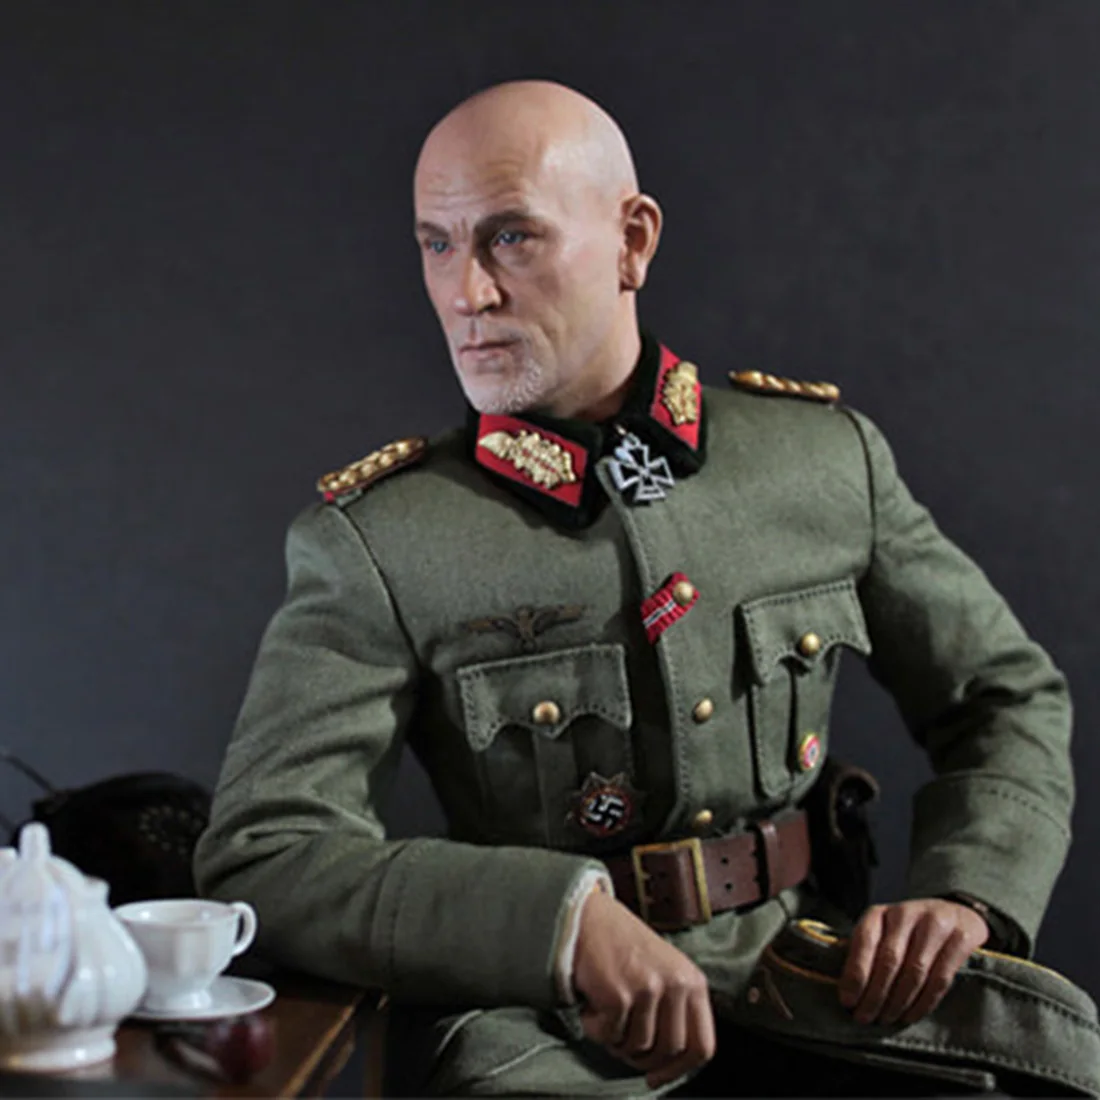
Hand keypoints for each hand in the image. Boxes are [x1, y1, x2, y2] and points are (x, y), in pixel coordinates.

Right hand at [573, 889, 715, 1089]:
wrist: (588, 918)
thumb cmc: (623, 947)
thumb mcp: (665, 971)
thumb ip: (676, 1009)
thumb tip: (670, 1062)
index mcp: (692, 981)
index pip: (702, 1046)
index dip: (679, 1070)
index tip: (657, 1077)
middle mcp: (676, 984)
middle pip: (669, 1052)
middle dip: (642, 1057)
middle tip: (622, 1042)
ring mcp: (649, 989)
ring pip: (638, 1048)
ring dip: (616, 1040)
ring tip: (607, 1014)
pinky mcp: (620, 995)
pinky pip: (610, 1037)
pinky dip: (595, 1029)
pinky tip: (592, 1005)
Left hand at [839, 898, 988, 1025]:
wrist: (956, 913)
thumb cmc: (909, 930)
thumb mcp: (883, 931)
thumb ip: (868, 952)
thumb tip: (848, 990)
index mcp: (880, 912)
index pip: (864, 941)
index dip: (855, 973)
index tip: (847, 1001)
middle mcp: (906, 914)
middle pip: (889, 959)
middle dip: (875, 994)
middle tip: (865, 1017)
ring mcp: (935, 925)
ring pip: (914, 971)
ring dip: (898, 1002)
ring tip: (886, 1019)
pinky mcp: (960, 940)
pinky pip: (940, 979)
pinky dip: (923, 1003)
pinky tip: (911, 1016)